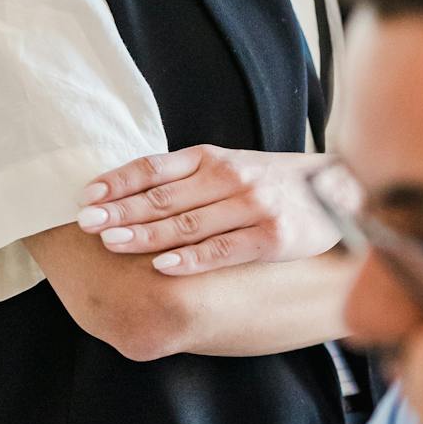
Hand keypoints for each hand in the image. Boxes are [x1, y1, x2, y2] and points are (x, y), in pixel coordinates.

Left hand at [77, 146, 338, 273]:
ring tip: (112, 243)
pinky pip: (223, 250)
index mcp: (211, 157)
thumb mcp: (228, 166)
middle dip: (121, 210)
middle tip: (85, 223)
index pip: (154, 167)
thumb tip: (124, 190)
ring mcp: (251, 207)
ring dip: (146, 234)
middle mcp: (229, 177)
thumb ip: (185, 176)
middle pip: (164, 197)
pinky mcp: (271, 238)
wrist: (337, 191)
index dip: (118, 181)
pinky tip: (162, 266)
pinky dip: (191, 259)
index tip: (87, 196)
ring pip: (188, 224)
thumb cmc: (269, 183)